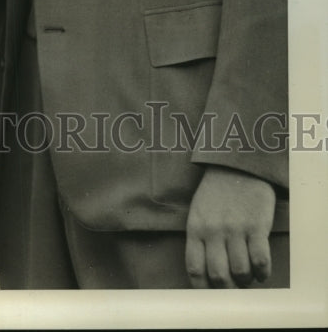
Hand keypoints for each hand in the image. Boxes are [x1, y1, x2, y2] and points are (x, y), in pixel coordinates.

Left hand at [185, 165, 276, 287]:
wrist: (237, 164)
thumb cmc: (216, 192)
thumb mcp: (198, 212)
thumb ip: (200, 240)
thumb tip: (207, 274)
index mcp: (195, 228)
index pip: (195, 269)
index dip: (203, 288)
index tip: (212, 293)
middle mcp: (214, 231)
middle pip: (219, 276)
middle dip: (227, 288)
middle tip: (234, 287)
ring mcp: (235, 229)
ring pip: (240, 272)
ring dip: (246, 281)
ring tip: (249, 277)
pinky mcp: (256, 226)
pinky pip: (260, 260)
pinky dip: (262, 272)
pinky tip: (262, 271)